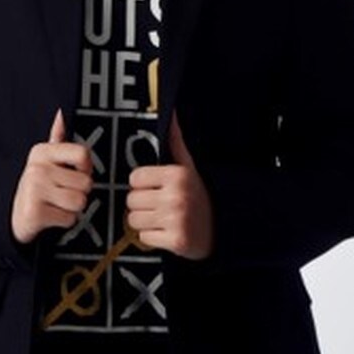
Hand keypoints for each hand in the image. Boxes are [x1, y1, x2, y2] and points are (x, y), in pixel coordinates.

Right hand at [11, 109, 92, 243]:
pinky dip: (65, 221)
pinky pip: (70, 218)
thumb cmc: (36, 187)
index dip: (86, 167)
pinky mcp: (36, 213)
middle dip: (79, 191)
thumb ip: (56, 137)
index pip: (82, 153)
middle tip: (63, 192)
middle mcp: (37, 168)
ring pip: (80, 201)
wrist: (14, 215)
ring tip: (58, 203)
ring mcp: (35, 190)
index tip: (77, 172)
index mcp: (42, 152)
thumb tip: (60, 114)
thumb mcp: (44, 160)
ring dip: (73, 207)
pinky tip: (52, 214)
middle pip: (85, 182)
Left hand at [126, 110, 213, 259]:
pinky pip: (143, 238)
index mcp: (176, 175)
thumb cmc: (198, 196)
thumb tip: (172, 112)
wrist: (221, 229)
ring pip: (133, 220)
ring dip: (144, 222)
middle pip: (131, 200)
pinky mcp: (175, 241)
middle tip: (159, 206)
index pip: (135, 178)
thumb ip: (176, 141)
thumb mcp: (189, 167)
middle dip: (142, 205)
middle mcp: (176, 195)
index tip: (155, 189)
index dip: (142, 185)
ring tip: (162, 219)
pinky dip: (152, 238)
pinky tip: (166, 232)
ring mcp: (175, 219)